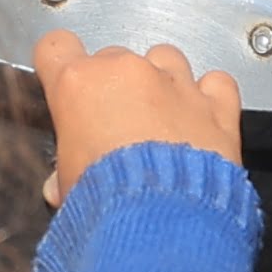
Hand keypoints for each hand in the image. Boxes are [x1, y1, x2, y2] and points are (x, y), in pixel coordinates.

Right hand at [35, 29, 240, 202]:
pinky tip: (202, 118)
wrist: (159, 222)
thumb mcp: (68, 187)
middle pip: (113, 58)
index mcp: (78, 85)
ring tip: (160, 122)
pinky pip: (216, 83)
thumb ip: (65, 173)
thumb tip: (61, 186)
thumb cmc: (106, 203)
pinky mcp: (215, 105)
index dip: (59, 64)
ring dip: (161, 82)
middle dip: (113, 86)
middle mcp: (127, 73)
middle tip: (115, 127)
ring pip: (165, 58)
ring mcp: (175, 84)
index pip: (56, 48)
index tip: (66, 82)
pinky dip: (211, 96)